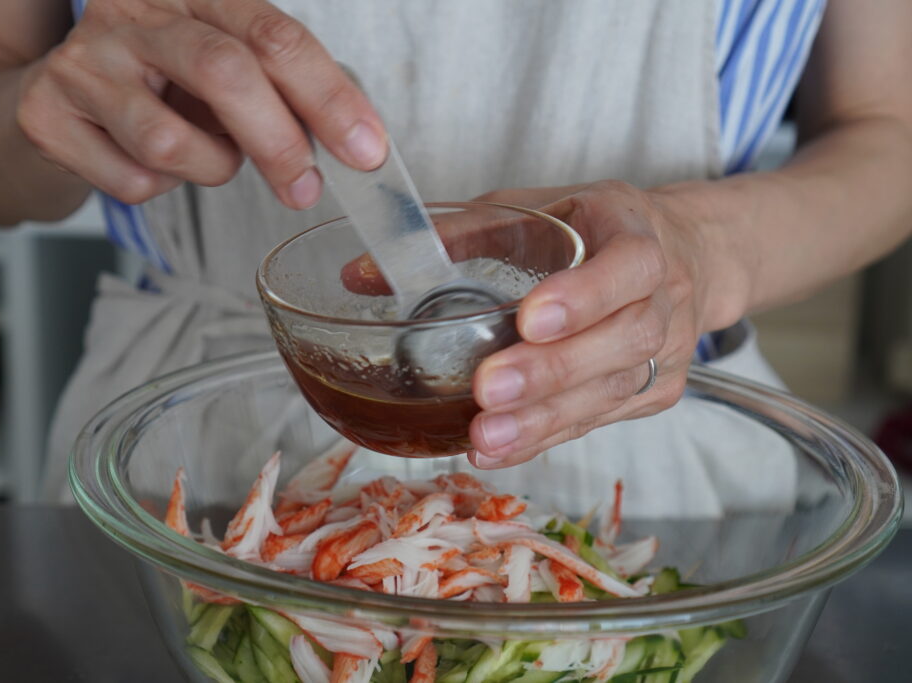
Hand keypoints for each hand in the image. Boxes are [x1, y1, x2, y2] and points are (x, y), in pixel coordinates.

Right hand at [16, 0, 386, 207]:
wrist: (57, 91)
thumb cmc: (162, 81)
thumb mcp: (224, 67)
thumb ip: (282, 91)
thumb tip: (353, 143)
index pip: (273, 36)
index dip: (328, 96)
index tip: (366, 149)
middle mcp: (135, 14)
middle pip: (225, 73)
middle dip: (279, 142)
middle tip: (304, 187)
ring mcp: (84, 61)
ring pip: (172, 142)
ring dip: (210, 170)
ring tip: (203, 156)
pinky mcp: (46, 114)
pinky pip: (132, 180)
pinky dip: (158, 189)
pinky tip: (145, 160)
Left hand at [466, 181, 714, 468]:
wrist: (680, 255)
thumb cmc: (594, 229)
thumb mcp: (537, 208)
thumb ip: (461, 234)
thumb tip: (364, 273)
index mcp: (638, 233)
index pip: (630, 265)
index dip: (585, 295)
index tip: (530, 318)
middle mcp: (665, 294)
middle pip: (626, 339)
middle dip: (553, 370)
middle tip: (489, 389)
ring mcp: (668, 349)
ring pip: (614, 390)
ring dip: (545, 419)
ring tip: (485, 436)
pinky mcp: (655, 391)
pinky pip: (600, 420)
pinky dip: (547, 438)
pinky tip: (500, 450)